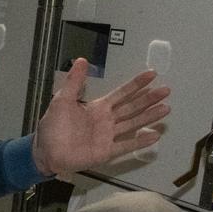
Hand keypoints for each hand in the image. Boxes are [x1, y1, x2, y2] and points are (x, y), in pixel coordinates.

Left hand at [31, 64, 170, 176]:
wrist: (46, 151)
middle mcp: (107, 121)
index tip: (152, 74)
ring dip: (149, 116)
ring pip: (133, 124)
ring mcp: (108, 136)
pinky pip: (126, 145)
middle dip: (149, 99)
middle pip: (132, 107)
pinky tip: (154, 135)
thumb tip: (81, 59)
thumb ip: (74, 82)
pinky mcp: (106, 152)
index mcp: (98, 107)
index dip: (136, 84)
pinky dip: (140, 141)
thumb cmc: (53, 126)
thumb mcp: (62, 100)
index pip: (122, 93)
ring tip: (166, 108)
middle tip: (166, 90)